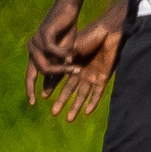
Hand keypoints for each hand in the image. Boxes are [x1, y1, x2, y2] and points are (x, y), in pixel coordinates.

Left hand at [25, 0, 81, 104]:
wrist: (67, 9)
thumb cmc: (66, 31)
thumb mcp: (63, 55)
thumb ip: (57, 70)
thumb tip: (51, 89)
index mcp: (35, 54)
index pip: (29, 75)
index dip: (30, 89)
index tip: (32, 103)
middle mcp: (32, 48)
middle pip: (39, 71)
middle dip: (56, 76)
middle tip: (73, 75)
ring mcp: (35, 41)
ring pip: (45, 63)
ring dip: (61, 68)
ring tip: (75, 68)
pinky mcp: (43, 34)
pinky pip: (52, 51)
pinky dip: (63, 55)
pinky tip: (71, 55)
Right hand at [44, 0, 125, 122]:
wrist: (108, 32)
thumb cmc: (90, 35)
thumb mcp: (74, 47)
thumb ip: (66, 58)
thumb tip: (57, 68)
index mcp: (72, 64)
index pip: (59, 79)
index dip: (51, 88)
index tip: (42, 97)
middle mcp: (81, 72)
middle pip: (70, 91)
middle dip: (62, 102)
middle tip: (53, 114)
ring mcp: (92, 76)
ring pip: (82, 95)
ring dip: (75, 107)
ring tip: (68, 119)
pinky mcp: (103, 77)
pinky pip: (97, 93)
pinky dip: (92, 102)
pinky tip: (87, 112)